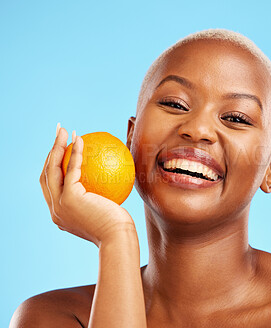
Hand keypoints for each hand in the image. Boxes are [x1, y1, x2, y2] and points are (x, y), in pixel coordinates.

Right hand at [39, 125, 136, 246]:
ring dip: (57, 146)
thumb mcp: (108, 211)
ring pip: (52, 169)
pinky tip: (81, 139)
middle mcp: (55, 210)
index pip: (51, 186)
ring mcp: (59, 205)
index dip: (53, 166)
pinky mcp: (68, 199)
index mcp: (61, 213)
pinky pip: (71, 169)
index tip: (63, 150)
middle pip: (46, 174)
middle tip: (59, 134)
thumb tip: (112, 180)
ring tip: (65, 130)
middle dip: (50, 151)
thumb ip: (102, 199)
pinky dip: (75, 153)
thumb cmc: (119, 228)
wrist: (119, 240)